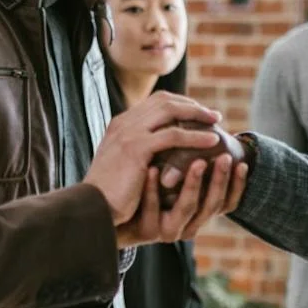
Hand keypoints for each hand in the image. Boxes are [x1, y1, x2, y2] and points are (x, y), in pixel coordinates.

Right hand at [86, 91, 225, 225]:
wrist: (91, 207)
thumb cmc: (108, 194)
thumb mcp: (121, 166)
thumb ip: (137, 152)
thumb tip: (161, 153)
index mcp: (120, 124)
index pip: (154, 102)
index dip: (179, 105)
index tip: (198, 114)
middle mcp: (123, 123)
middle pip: (164, 100)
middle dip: (191, 105)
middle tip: (213, 115)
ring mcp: (129, 133)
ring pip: (170, 111)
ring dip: (197, 115)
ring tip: (216, 123)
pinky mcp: (136, 148)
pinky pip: (173, 135)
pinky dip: (195, 136)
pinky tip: (212, 142)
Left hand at [115, 154, 249, 248]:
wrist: (113, 213)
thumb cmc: (148, 186)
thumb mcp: (176, 174)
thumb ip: (194, 160)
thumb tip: (219, 128)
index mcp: (199, 215)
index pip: (227, 203)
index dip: (237, 185)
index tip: (241, 162)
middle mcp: (188, 226)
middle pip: (212, 205)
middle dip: (220, 180)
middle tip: (224, 156)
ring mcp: (166, 230)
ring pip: (188, 208)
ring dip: (194, 183)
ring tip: (197, 161)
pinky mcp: (146, 231)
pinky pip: (154, 210)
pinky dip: (155, 189)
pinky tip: (152, 170)